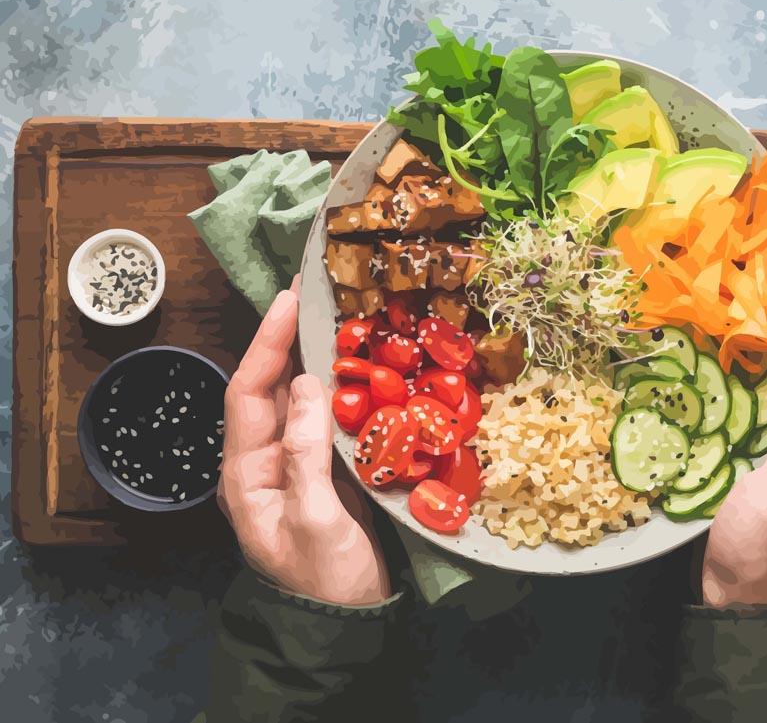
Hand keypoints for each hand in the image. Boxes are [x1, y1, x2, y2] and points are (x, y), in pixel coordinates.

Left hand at [219, 281, 390, 605]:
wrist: (349, 623)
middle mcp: (266, 460)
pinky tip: (368, 367)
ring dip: (321, 359)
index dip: (265, 343)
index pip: (246, 392)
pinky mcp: (328, 470)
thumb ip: (306, 454)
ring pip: (304, 399)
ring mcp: (298, 464)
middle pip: (273, 387)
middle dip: (291, 339)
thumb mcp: (314, 521)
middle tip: (318, 294)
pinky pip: (332, 418)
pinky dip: (347, 389)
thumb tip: (308, 383)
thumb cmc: (326, 581)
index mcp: (246, 473)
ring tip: (344, 319)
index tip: (288, 301)